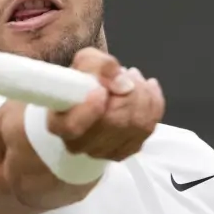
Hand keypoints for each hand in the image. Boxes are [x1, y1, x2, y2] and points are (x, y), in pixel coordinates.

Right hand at [48, 48, 164, 160]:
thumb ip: (99, 65)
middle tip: (127, 72)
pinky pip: (150, 126)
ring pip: (137, 125)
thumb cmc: (83, 81)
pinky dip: (154, 103)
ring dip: (143, 94)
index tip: (101, 90)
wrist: (91, 98)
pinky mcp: (127, 151)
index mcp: (59, 124)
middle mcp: (80, 145)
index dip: (91, 108)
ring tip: (135, 77)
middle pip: (115, 122)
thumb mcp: (85, 62)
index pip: (74, 126)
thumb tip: (123, 84)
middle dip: (129, 92)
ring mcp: (105, 152)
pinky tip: (146, 88)